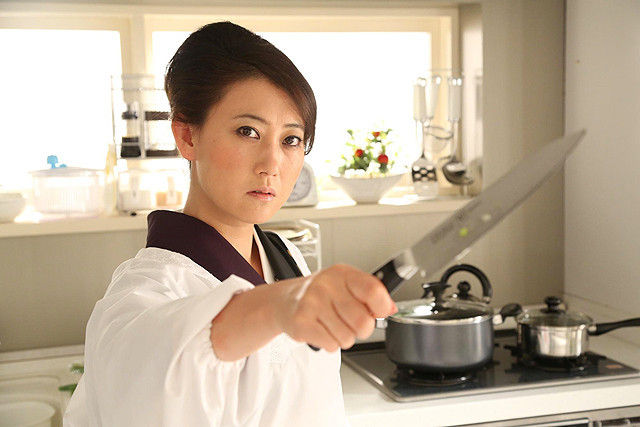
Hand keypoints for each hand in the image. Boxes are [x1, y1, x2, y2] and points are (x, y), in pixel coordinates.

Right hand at [273, 264, 397, 351]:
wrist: (285, 300)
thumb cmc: (320, 294)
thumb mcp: (347, 285)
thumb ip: (371, 294)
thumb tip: (391, 308)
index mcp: (342, 273)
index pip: (373, 291)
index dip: (381, 307)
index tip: (378, 312)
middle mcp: (327, 285)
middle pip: (363, 322)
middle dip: (361, 329)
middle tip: (349, 322)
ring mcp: (312, 303)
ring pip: (347, 338)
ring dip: (343, 338)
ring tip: (331, 325)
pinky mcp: (301, 322)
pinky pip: (331, 345)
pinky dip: (329, 344)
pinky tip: (321, 331)